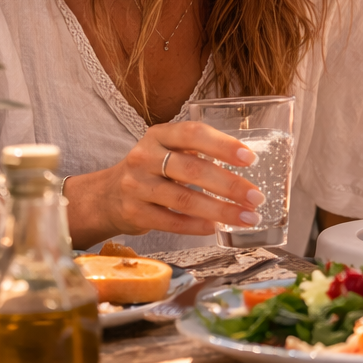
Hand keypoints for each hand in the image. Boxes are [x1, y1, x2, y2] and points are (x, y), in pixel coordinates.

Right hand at [67, 122, 265, 246]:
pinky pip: (171, 221)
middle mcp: (144, 157)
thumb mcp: (166, 150)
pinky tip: (216, 228)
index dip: (223, 145)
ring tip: (246, 217)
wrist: (106, 196)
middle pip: (193, 169)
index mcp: (159, 135)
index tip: (250, 158)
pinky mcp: (134, 213)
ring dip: (220, 210)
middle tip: (256, 197)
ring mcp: (136, 186)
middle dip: (230, 185)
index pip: (193, 133)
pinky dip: (196, 226)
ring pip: (184, 199)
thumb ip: (197, 151)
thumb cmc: (151, 171)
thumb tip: (246, 163)